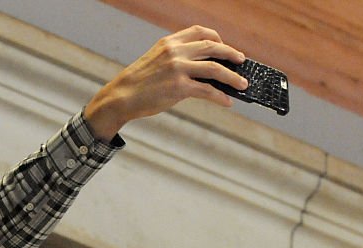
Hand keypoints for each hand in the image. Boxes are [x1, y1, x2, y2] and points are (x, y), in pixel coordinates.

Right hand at [84, 25, 247, 140]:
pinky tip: (227, 101)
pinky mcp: (179, 88)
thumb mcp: (155, 60)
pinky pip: (207, 90)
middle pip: (213, 47)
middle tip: (242, 61)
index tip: (224, 46)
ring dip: (233, 77)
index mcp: (169, 42)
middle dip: (231, 54)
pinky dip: (220, 96)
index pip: (200, 32)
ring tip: (242, 84)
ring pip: (215, 68)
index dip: (217, 38)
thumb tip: (201, 67)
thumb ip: (175, 57)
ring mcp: (178, 69)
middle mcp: (176, 52)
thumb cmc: (138, 82)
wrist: (121, 96)